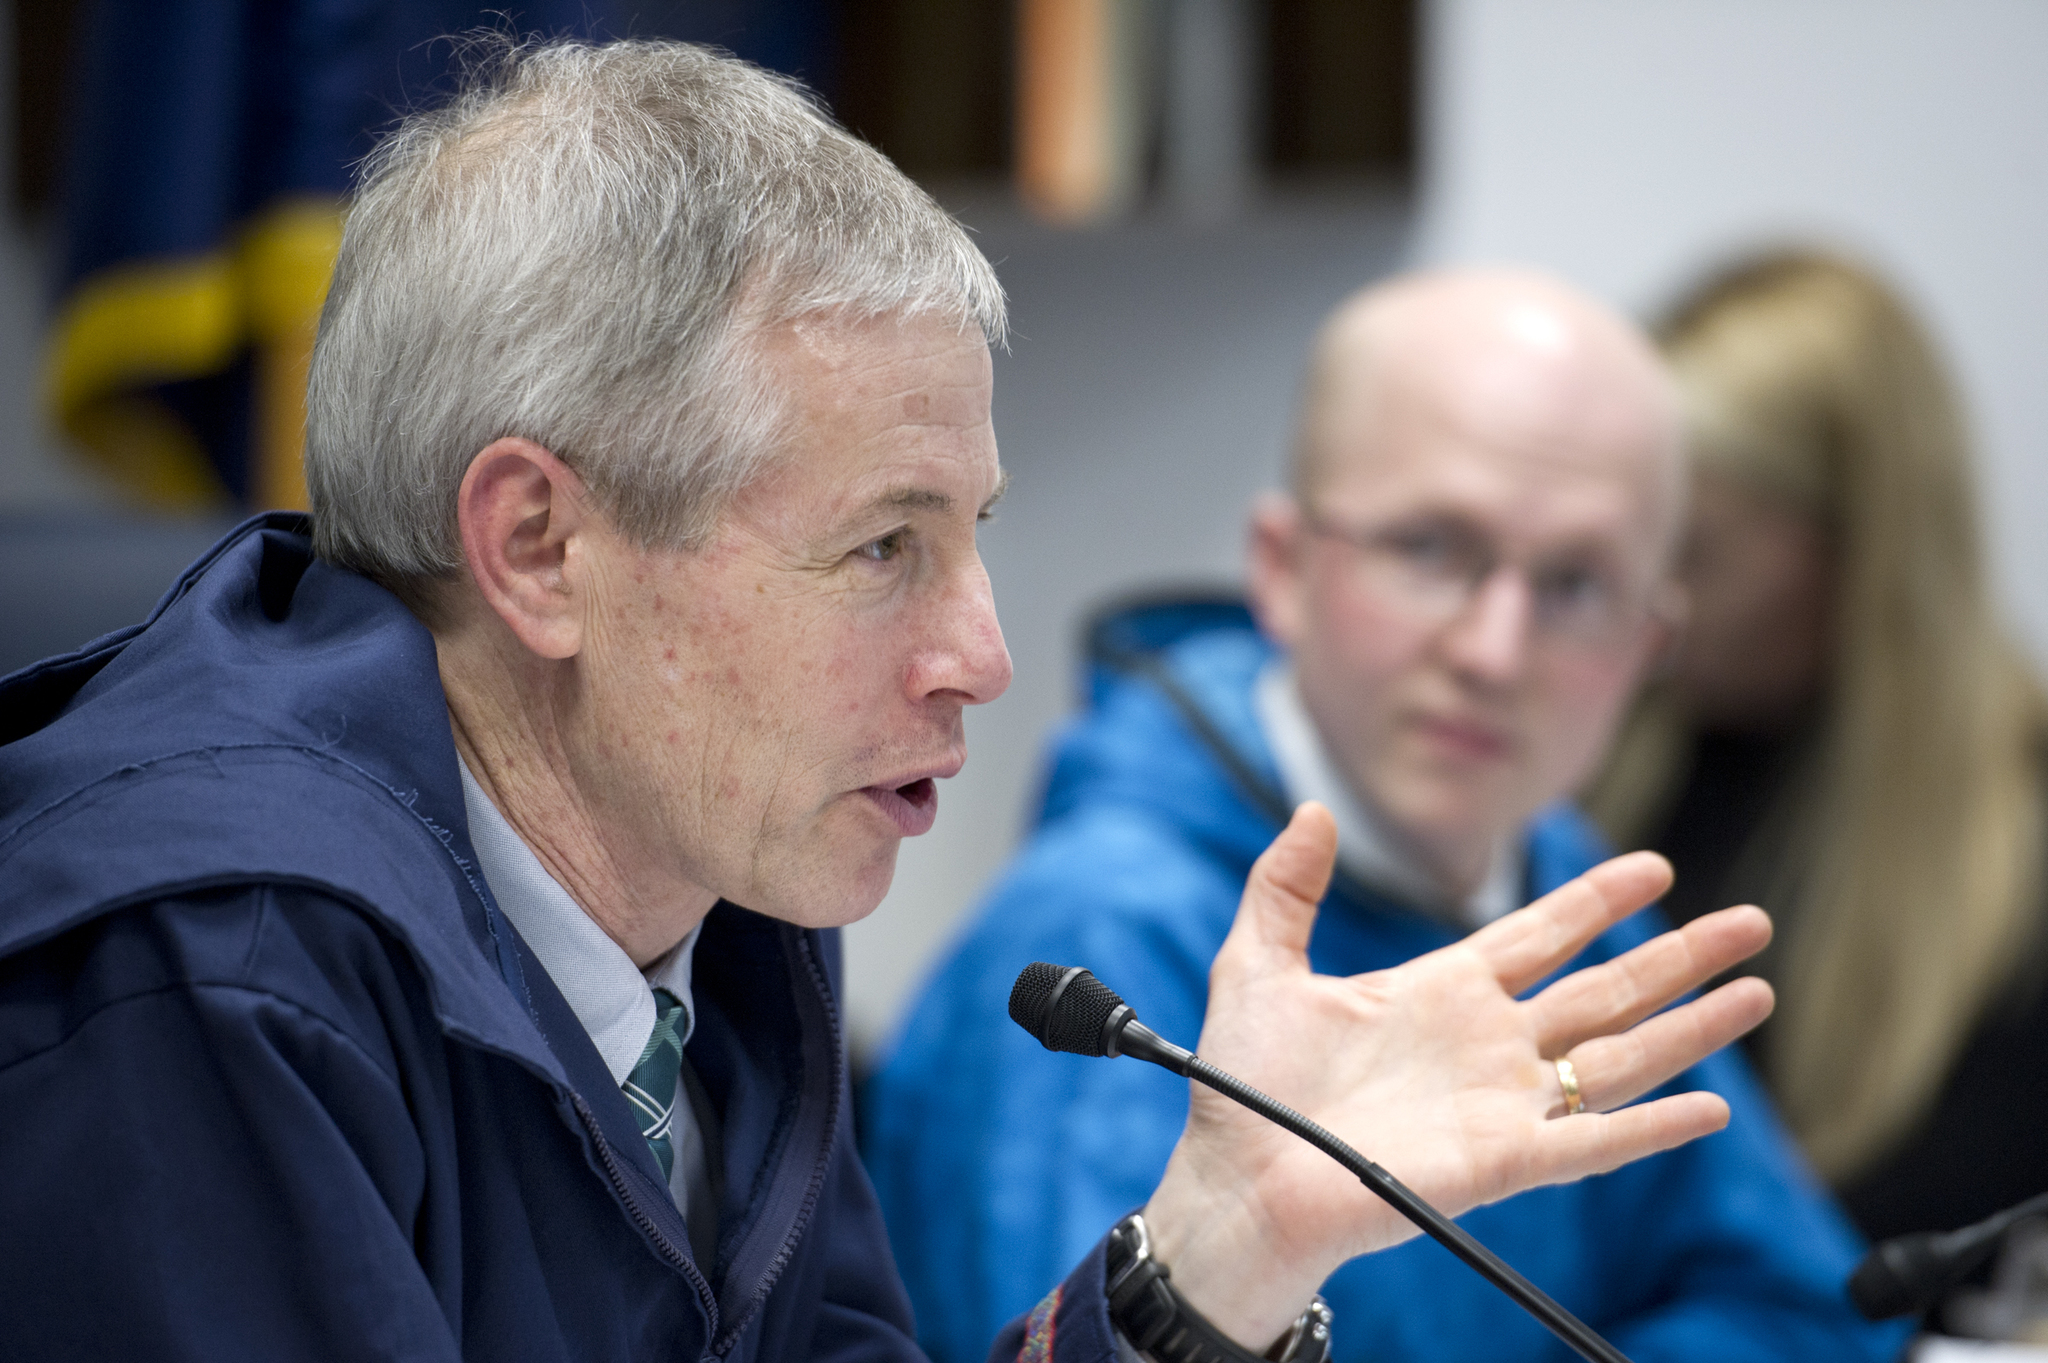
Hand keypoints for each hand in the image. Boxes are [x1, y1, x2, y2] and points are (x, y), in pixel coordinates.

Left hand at [1141, 803, 1772, 1349]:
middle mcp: (1485, 1044)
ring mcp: (1500, 1104)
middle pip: (1606, 989)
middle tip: (1752, 920)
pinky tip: (1711, 1106)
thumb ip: (1286, 886)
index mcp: (1439, 991)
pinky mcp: (1502, 1163)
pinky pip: (1592, 1142)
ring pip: (1619, 1057)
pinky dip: (1652, 1127)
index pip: (1540, 934)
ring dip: (1692, 1028)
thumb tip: (1313, 808)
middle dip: (1680, 956)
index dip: (1597, 901)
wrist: (1235, 1180)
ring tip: (1760, 990)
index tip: (1656, 868)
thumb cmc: (1243, 1086)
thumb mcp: (1259, 964)